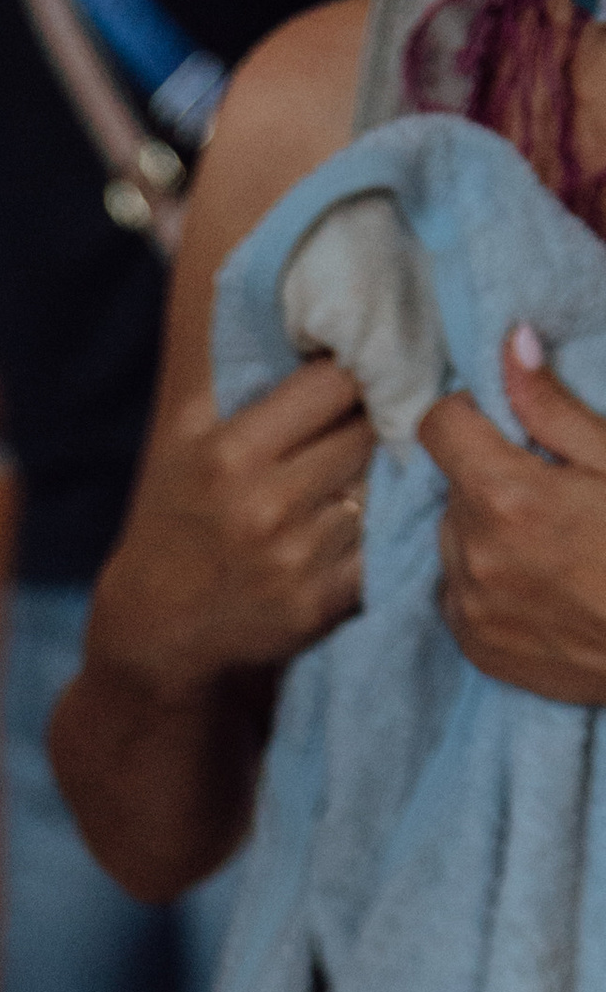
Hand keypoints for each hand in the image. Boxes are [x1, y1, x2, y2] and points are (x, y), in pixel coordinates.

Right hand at [88, 359, 372, 703]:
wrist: (156, 626)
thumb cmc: (177, 515)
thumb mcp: (188, 436)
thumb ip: (244, 376)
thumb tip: (309, 307)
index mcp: (230, 454)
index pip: (336, 381)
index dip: (352, 373)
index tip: (357, 375)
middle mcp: (265, 506)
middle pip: (369, 431)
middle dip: (376, 420)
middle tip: (378, 418)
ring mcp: (296, 561)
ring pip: (383, 487)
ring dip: (384, 477)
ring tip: (363, 473)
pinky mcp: (319, 606)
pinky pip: (382, 549)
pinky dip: (382, 532)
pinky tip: (363, 522)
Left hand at [416, 326, 605, 703]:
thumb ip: (553, 408)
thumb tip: (511, 345)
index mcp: (505, 496)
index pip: (438, 427)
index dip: (469, 416)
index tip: (502, 425)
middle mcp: (472, 553)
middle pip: (452, 488)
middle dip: (490, 479)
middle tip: (551, 495)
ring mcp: (469, 607)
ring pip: (453, 541)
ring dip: (486, 533)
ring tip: (551, 547)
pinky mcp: (474, 646)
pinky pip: (457, 594)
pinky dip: (485, 583)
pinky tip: (541, 586)